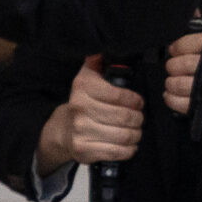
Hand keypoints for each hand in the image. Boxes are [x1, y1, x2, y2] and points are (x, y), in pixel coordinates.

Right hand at [41, 54, 143, 170]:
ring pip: (124, 135)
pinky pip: (117, 151)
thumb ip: (98, 63)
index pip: (120, 95)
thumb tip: (104, 50)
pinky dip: (128, 149)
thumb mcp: (87, 79)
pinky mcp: (84, 150)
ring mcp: (80, 131)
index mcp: (82, 88)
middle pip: (125, 117)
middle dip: (138, 119)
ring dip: (135, 134)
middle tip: (138, 118)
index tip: (137, 103)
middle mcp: (79, 108)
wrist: (63, 131)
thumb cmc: (83, 104)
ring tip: (134, 131)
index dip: (135, 100)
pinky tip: (127, 144)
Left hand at [163, 29, 201, 131]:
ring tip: (174, 82)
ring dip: (170, 83)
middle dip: (172, 66)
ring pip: (179, 83)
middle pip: (184, 64)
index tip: (174, 50)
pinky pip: (180, 101)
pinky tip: (174, 94)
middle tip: (173, 68)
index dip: (178, 47)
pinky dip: (171, 98)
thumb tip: (194, 9)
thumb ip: (201, 31)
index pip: (195, 42)